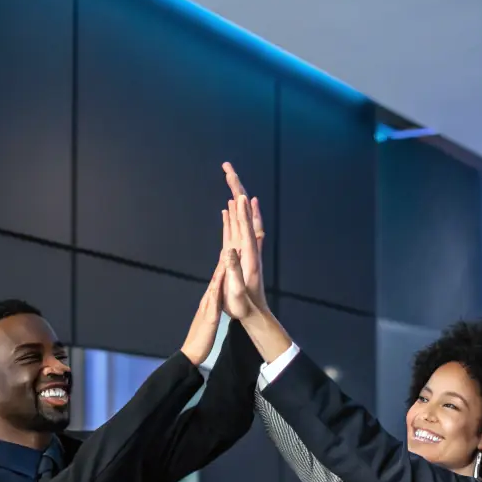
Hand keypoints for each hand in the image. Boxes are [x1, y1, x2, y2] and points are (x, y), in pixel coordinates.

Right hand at [179, 258, 226, 365]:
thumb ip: (212, 304)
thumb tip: (217, 294)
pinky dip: (216, 290)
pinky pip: (213, 302)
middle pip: (216, 277)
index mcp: (210, 300)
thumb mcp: (210, 316)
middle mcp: (207, 300)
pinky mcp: (209, 317)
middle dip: (223, 261)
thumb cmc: (202, 336)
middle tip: (229, 243)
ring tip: (225, 256)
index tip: (230, 249)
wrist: (192, 351)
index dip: (224, 264)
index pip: (218, 280)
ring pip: (214, 286)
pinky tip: (219, 283)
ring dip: (220, 271)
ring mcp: (207, 307)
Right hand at [221, 162, 266, 310]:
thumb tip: (228, 249)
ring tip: (230, 179)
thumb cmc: (243, 306)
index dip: (243, 207)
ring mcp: (244, 248)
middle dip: (237, 188)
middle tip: (228, 167)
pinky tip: (228, 208)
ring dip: (236, 197)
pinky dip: (233, 215)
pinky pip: (236, 229)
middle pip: (244, 212)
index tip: (240, 189)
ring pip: (241, 217)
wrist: (253, 314)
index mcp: (249, 254)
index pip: (246, 225)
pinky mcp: (239, 253)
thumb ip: (233, 270)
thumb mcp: (236, 292)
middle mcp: (249, 246)